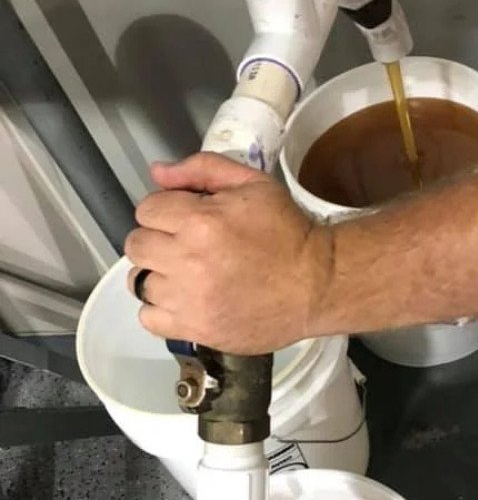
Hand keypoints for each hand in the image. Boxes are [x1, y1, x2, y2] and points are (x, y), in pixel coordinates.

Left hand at [125, 153, 330, 353]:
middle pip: (136, 245)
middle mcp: (188, 261)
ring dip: (159, 275)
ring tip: (186, 276)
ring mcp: (190, 300)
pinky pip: (149, 318)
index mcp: (200, 221)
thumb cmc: (288, 232)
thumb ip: (202, 169)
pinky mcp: (197, 329)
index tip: (187, 219)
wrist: (318, 284)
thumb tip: (157, 172)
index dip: (167, 210)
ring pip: (140, 282)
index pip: (147, 209)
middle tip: (185, 246)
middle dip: (157, 240)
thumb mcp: (254, 185)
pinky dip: (160, 309)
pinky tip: (185, 301)